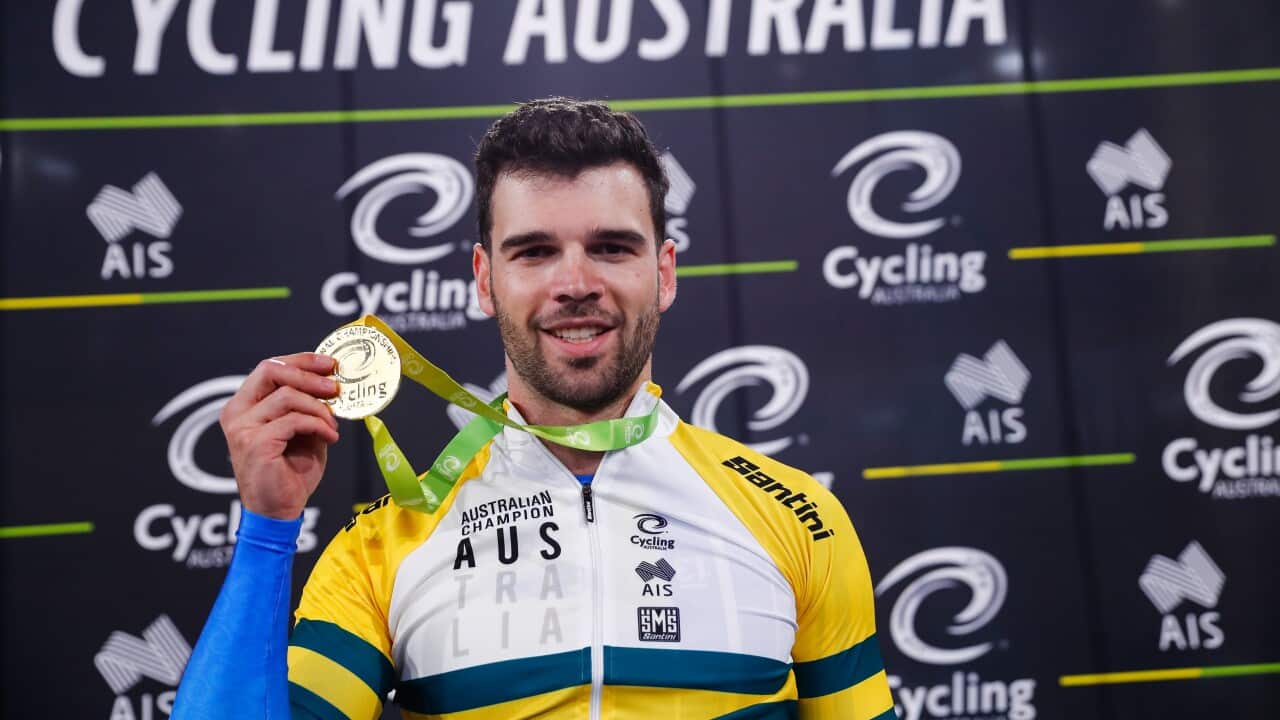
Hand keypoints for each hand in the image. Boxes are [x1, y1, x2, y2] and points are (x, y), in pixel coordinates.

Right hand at [219, 353, 339, 519]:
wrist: (279, 512)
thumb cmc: (289, 474)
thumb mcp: (303, 432)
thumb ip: (308, 408)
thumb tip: (332, 384)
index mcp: (244, 406)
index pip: (269, 368)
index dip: (302, 361)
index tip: (330, 364)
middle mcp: (237, 413)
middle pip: (271, 371)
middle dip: (308, 374)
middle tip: (335, 387)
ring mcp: (242, 428)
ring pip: (287, 395)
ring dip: (318, 407)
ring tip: (332, 424)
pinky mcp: (255, 443)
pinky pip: (294, 420)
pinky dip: (318, 424)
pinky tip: (330, 436)